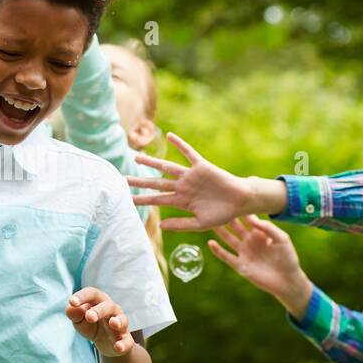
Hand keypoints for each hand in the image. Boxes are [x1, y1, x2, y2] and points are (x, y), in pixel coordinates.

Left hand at [66, 287, 134, 357]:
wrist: (106, 343)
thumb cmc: (91, 325)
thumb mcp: (80, 320)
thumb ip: (74, 314)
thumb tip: (70, 308)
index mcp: (99, 301)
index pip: (92, 293)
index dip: (82, 296)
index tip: (72, 302)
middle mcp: (112, 310)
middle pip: (108, 306)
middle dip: (99, 310)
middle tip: (89, 316)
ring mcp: (121, 324)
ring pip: (122, 320)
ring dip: (118, 321)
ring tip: (113, 323)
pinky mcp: (125, 339)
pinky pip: (127, 341)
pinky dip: (123, 344)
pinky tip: (118, 347)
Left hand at [127, 132, 254, 230]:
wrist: (240, 202)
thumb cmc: (222, 214)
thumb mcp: (200, 224)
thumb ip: (181, 224)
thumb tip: (161, 226)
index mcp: (181, 201)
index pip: (157, 200)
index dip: (142, 199)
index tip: (126, 199)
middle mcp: (183, 186)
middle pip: (157, 183)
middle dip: (140, 182)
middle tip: (122, 179)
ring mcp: (191, 176)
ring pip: (168, 167)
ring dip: (152, 163)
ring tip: (136, 157)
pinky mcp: (202, 167)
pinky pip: (189, 153)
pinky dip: (180, 144)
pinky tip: (170, 136)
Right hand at [208, 216, 310, 307]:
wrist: (288, 280)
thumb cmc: (288, 258)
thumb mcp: (282, 239)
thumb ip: (268, 227)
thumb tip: (252, 218)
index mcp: (260, 234)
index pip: (248, 219)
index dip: (241, 210)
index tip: (232, 198)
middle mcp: (250, 241)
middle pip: (235, 227)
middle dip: (227, 218)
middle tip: (217, 206)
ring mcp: (244, 253)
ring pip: (228, 239)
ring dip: (219, 231)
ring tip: (209, 222)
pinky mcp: (240, 265)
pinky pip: (226, 256)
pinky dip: (218, 250)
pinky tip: (211, 243)